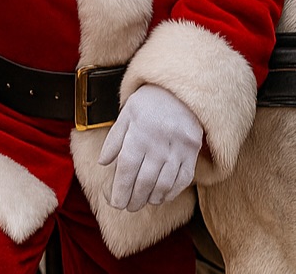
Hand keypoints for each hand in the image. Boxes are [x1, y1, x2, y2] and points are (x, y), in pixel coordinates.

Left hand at [97, 84, 202, 211]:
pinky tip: (162, 196)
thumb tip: (104, 163)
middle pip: (144, 182)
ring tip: (143, 202)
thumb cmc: (149, 102)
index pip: (127, 171)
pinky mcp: (192, 151)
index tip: (115, 202)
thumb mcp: (126, 114)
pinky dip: (172, 192)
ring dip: (151, 198)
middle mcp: (158, 145)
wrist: (180, 90)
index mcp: (138, 135)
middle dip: (134, 200)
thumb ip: (114, 140)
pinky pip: (183, 179)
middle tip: (128, 206)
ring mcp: (177, 149)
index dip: (120, 190)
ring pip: (163, 185)